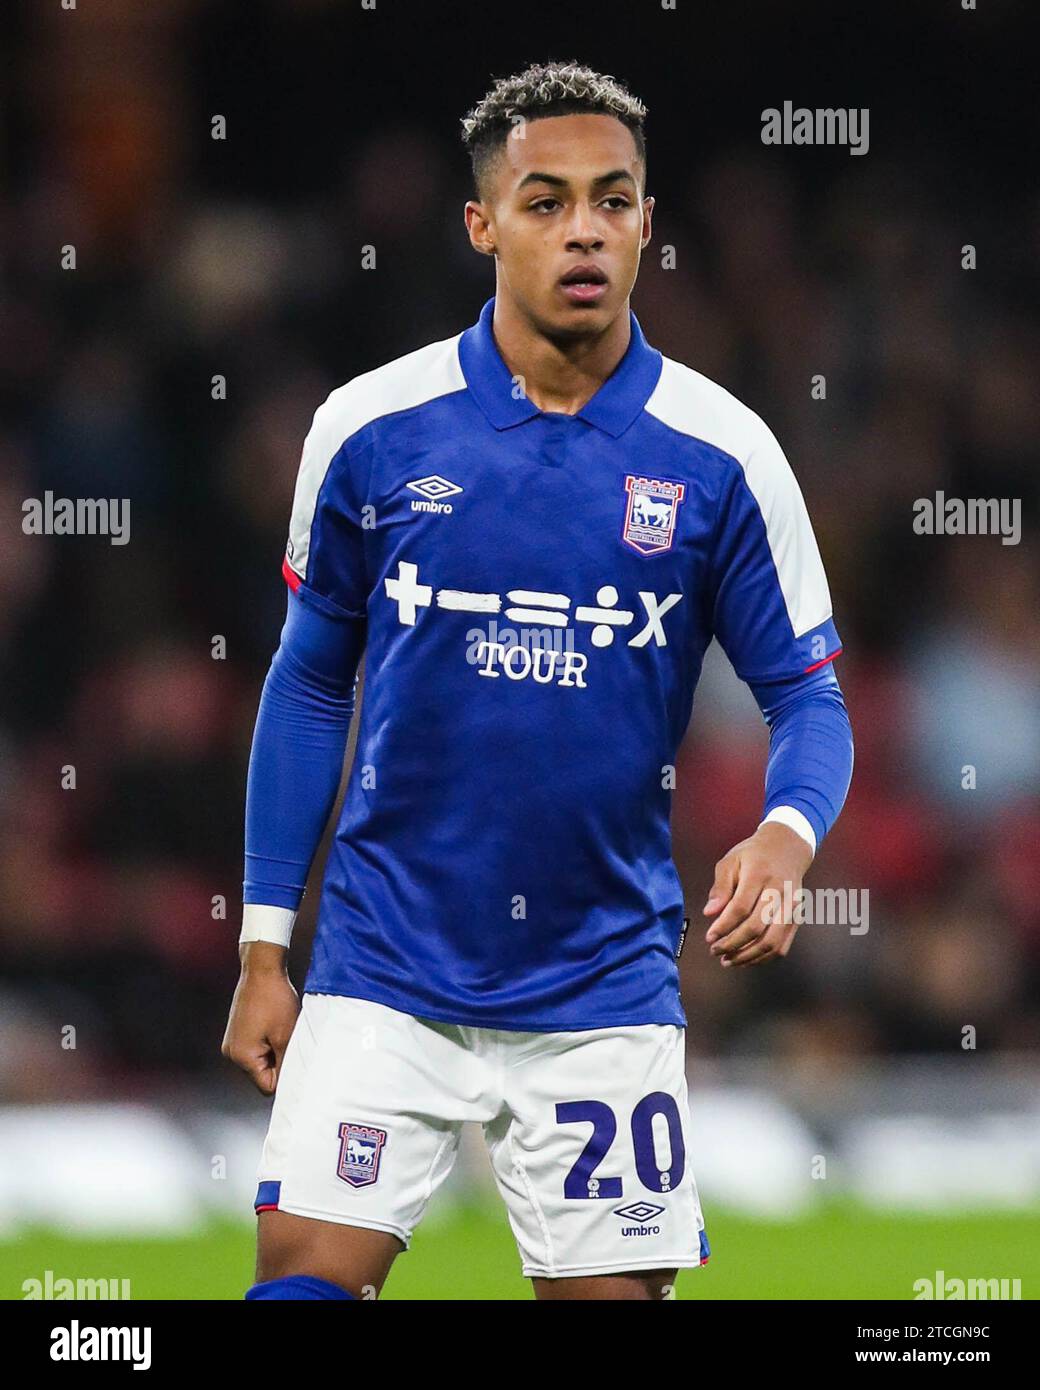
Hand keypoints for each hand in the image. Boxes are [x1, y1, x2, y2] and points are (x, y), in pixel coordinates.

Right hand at [221, 943, 299, 1093]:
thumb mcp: (286, 1036)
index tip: (295, 1057)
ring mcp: (231, 1043)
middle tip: (289, 1039)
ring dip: (274, 1051)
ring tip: (281, 1030)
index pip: (267, 1086)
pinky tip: (275, 1025)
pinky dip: (267, 1042)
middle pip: (262, 1075)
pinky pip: (254, 1049)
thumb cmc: (275, 1000)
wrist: (262, 970)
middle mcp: (231, 1054)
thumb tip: (290, 1085)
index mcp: (242, 1058)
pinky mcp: (235, 1033)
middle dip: (278, 1062)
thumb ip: (285, 1065)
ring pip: (260, 1061)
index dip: (285, 1075)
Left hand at [702, 822, 812, 967]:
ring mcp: (792, 906)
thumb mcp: (730, 861)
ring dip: (748, 956)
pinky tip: (747, 958)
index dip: (723, 927)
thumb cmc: (754, 854)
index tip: (709, 938)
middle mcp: (779, 891)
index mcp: (759, 874)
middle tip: (716, 951)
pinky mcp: (798, 916)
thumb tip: (709, 913)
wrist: (788, 847)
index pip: (741, 908)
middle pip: (757, 927)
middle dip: (733, 944)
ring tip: (729, 960)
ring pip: (772, 941)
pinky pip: (783, 944)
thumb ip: (720, 887)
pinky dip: (764, 957)